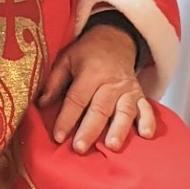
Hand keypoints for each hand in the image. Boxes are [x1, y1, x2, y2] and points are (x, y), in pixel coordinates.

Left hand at [36, 23, 154, 150]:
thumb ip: (54, 82)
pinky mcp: (140, 95)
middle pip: (100, 108)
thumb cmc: (87, 54)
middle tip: (80, 147)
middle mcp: (111, 82)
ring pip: (124, 111)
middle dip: (90, 129)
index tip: (58, 137)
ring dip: (119, 129)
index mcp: (91, 72)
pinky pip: (146, 108)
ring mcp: (127, 89)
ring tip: (112, 146)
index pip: (77, 98)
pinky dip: (148, 121)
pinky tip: (145, 134)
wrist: (116, 40)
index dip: (66, 118)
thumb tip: (41, 104)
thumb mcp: (66, 59)